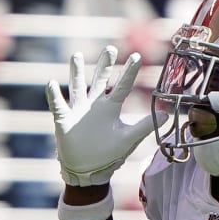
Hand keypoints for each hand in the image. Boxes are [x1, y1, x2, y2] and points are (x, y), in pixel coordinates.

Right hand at [45, 47, 153, 186]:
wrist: (88, 170)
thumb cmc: (108, 154)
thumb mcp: (128, 140)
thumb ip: (145, 127)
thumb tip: (166, 116)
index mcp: (110, 108)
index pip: (122, 87)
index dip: (130, 72)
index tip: (137, 56)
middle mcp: (95, 104)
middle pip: (100, 79)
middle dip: (104, 65)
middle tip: (110, 49)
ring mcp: (78, 110)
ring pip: (77, 86)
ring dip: (76, 72)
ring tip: (77, 55)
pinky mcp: (64, 119)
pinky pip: (57, 104)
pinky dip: (54, 94)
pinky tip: (52, 83)